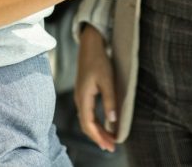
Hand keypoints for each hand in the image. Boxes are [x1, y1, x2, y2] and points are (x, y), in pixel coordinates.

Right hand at [75, 25, 118, 151]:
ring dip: (97, 130)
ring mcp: (80, 96)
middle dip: (98, 137)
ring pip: (86, 119)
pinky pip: (87, 113)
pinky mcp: (83, 93)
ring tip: (109, 139)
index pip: (88, 124)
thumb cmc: (99, 60)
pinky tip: (103, 124)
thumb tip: (112, 120)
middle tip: (111, 147)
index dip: (98, 137)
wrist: (90, 45)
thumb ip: (110, 100)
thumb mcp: (107, 80)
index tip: (109, 146)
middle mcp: (79, 99)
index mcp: (83, 97)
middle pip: (86, 124)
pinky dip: (95, 122)